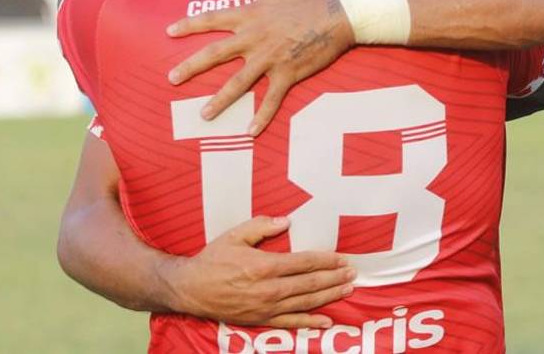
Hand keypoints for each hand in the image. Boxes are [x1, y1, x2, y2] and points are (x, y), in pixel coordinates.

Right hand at [159, 215, 354, 328]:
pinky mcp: (261, 320)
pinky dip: (310, 322)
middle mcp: (269, 288)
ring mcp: (266, 307)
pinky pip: (291, 322)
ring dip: (329, 296)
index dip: (326, 260)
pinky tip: (327, 320)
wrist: (190, 289)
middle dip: (334, 277)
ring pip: (305, 302)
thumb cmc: (212, 260)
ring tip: (348, 289)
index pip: (304, 262)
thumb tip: (286, 221)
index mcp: (264, 265)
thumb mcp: (234, 235)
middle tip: (353, 273)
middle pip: (310, 283)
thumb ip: (261, 226)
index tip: (342, 258)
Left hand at [166, 0, 353, 134]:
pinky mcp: (287, 74)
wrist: (337, 15)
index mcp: (249, 16)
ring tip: (203, 115)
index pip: (212, 19)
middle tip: (171, 79)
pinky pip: (272, 99)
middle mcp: (254, 38)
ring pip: (239, 82)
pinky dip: (261, 117)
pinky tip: (249, 132)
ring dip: (220, 100)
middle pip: (215, 54)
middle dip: (191, 66)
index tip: (169, 32)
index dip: (189, 24)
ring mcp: (270, 58)